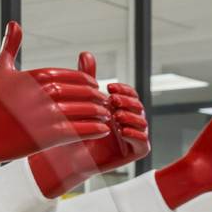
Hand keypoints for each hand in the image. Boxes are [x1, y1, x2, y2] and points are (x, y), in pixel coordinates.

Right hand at [0, 22, 110, 186]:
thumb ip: (11, 46)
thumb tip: (14, 23)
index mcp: (36, 76)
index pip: (73, 75)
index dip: (86, 81)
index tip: (93, 85)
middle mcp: (44, 93)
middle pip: (82, 92)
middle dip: (96, 96)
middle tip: (104, 100)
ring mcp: (47, 115)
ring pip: (85, 111)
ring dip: (99, 113)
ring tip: (107, 115)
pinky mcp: (47, 137)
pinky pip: (79, 131)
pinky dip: (94, 130)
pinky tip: (101, 131)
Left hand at [27, 55, 148, 196]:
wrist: (67, 158)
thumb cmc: (74, 129)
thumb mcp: (80, 101)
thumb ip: (87, 78)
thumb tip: (85, 53)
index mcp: (120, 108)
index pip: (130, 93)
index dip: (123, 89)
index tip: (109, 87)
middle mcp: (130, 121)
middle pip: (138, 106)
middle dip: (127, 101)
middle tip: (112, 100)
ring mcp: (134, 137)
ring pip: (142, 122)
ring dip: (131, 117)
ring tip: (116, 115)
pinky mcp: (136, 153)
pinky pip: (143, 143)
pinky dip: (135, 135)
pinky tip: (122, 130)